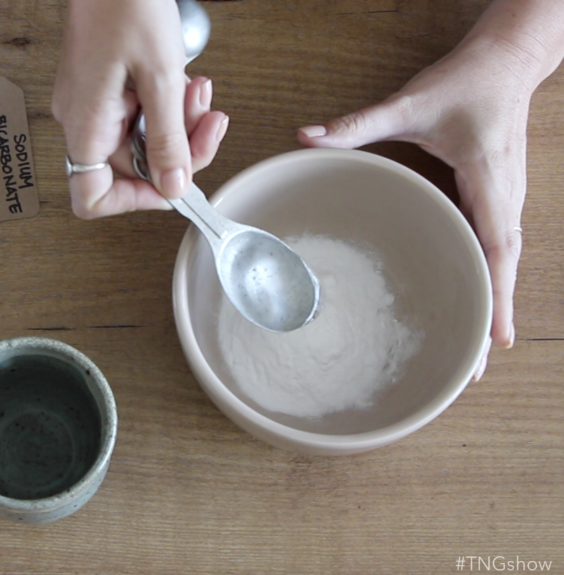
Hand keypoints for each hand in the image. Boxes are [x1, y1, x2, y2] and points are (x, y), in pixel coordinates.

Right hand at [52, 0, 227, 218]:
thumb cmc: (125, 4)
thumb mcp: (160, 78)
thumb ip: (168, 139)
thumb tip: (174, 187)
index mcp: (86, 126)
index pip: (93, 198)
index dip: (135, 201)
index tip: (173, 185)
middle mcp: (82, 121)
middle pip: (132, 168)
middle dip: (178, 149)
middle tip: (207, 124)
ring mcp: (92, 104)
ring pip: (142, 141)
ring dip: (179, 124)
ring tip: (198, 93)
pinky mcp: (105, 89)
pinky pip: (139, 115)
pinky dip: (168, 105)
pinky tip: (184, 82)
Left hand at [297, 35, 541, 353]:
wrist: (506, 60)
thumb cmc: (467, 82)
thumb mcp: (411, 101)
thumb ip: (359, 122)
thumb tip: (308, 135)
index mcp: (488, 179)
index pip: (496, 245)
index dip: (496, 294)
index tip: (495, 339)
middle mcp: (503, 195)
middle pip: (501, 267)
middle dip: (492, 316)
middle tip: (475, 369)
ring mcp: (504, 198)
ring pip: (501, 260)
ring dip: (492, 303)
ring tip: (477, 352)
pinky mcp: (495, 196)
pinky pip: (495, 245)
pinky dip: (488, 278)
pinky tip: (473, 302)